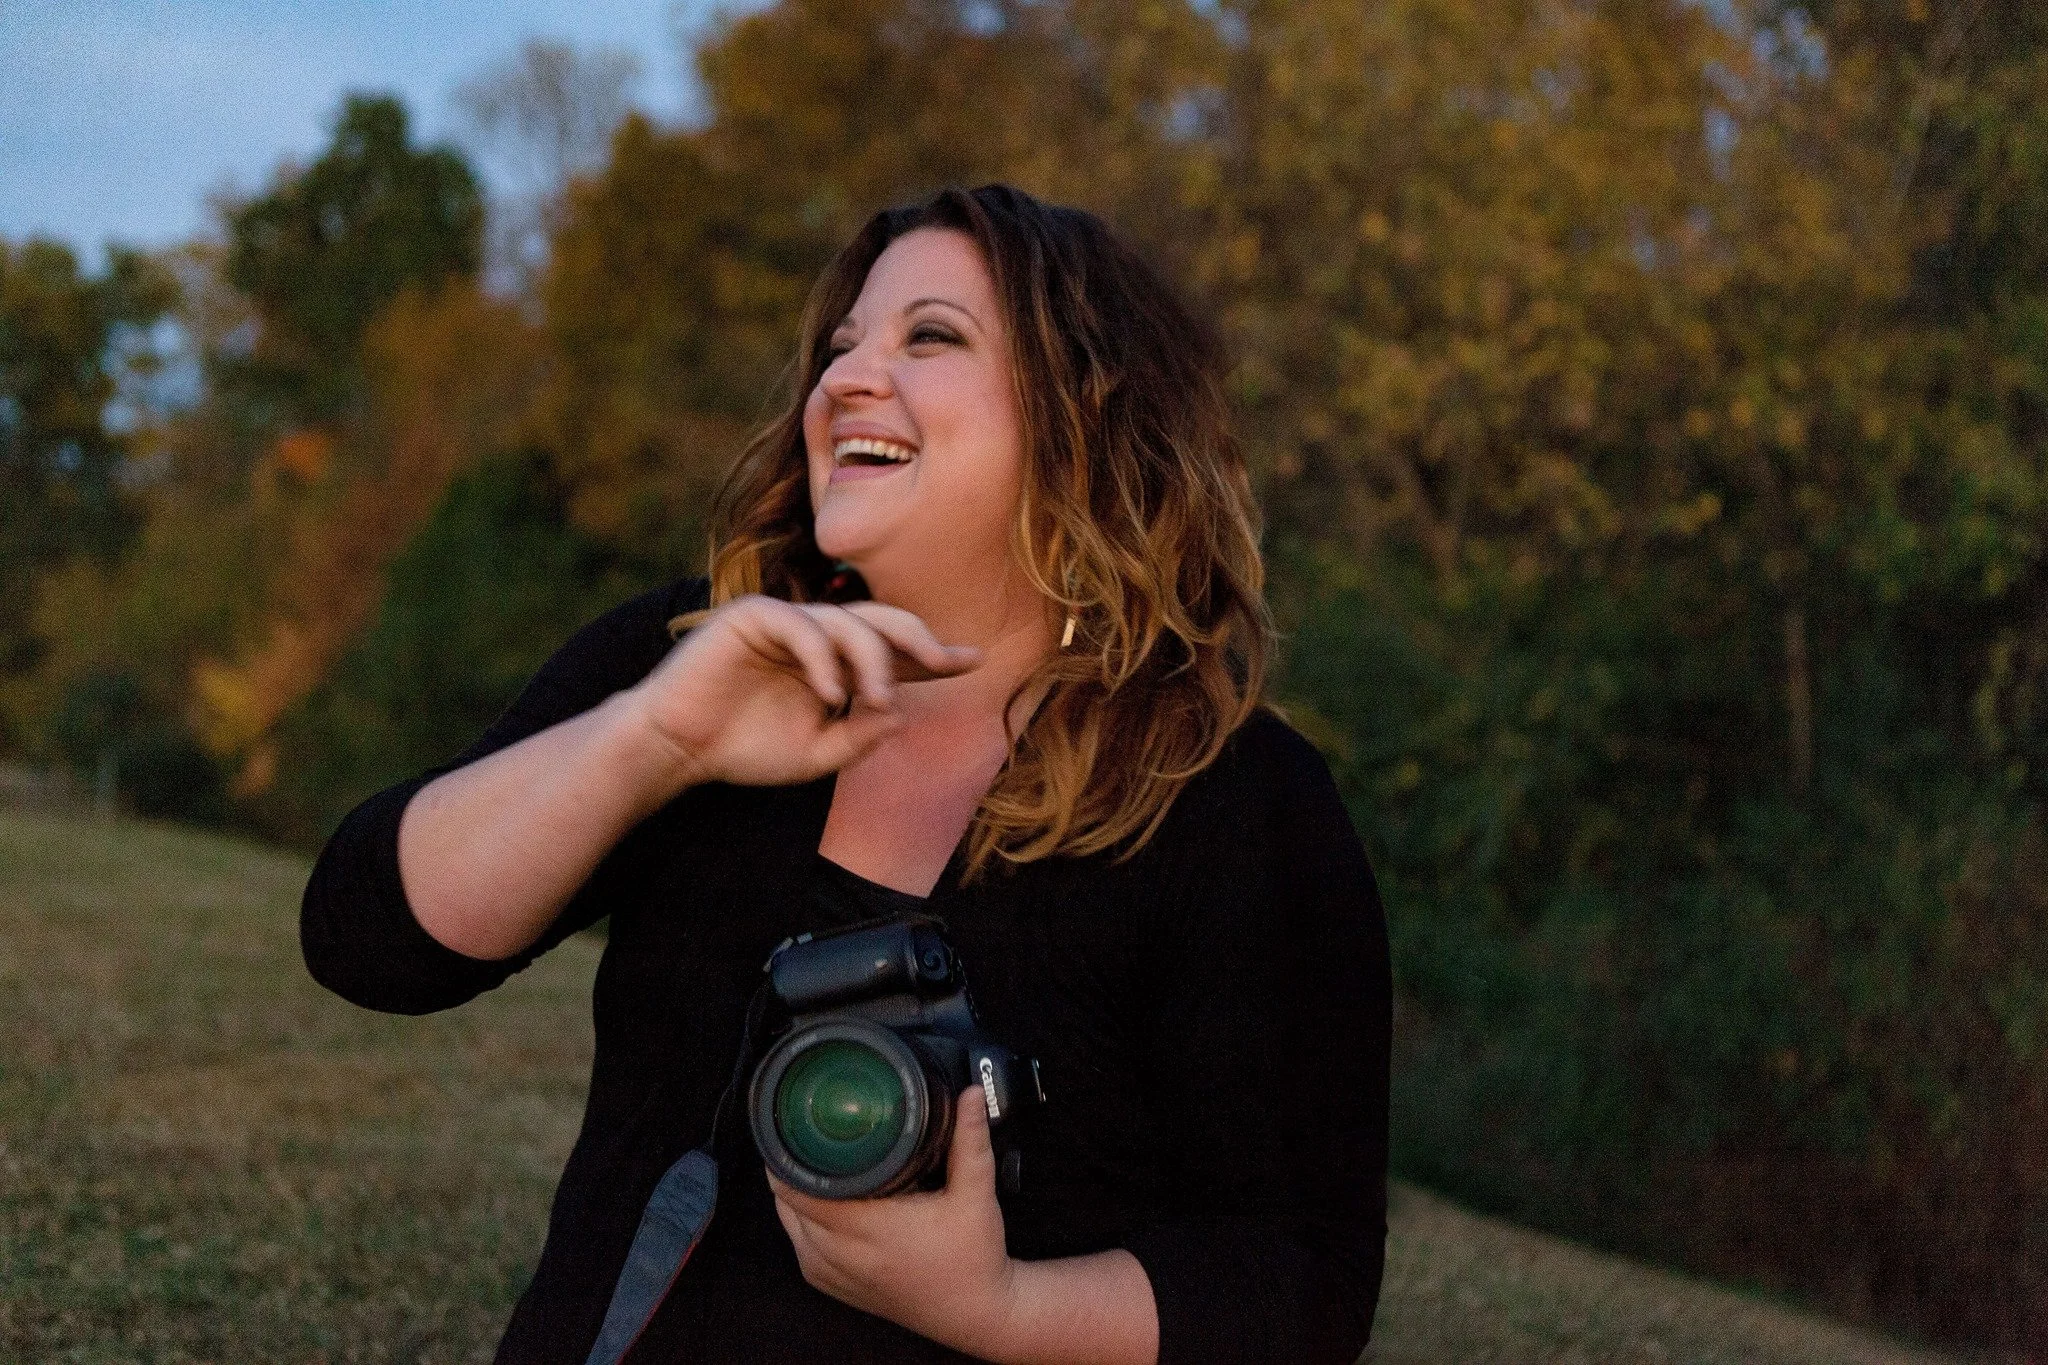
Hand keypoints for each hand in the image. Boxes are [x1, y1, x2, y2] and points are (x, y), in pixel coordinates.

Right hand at [624, 595, 983, 789]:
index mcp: (836, 665)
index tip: (975, 661)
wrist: (678, 750)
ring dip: (871, 660)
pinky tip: (830, 692)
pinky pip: (802, 627)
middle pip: (883, 622)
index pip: (894, 651)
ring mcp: (786, 621)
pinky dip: (822, 657)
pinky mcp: (753, 616)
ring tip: (877, 698)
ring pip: (847, 622)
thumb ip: (858, 738)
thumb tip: (901, 715)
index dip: (935, 654)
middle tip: (946, 661)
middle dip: (919, 639)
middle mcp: (817, 636)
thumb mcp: (815, 755)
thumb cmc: (743, 749)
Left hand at [769, 1089, 1017, 1357]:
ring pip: (788, 1223)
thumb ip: (970, 1142)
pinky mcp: (831, 1285)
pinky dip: (802, 1221)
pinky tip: (824, 1201)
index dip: (789, 1153)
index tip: (797, 1123)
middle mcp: (842, 1254)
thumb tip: (969, 1096)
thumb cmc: (973, 1259)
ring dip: (796, 1193)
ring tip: (817, 1162)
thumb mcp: (976, 1195)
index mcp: (870, 1228)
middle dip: (794, 1164)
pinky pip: (799, 1246)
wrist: (973, 1313)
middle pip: (788, 1201)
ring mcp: (831, 1273)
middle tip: (810, 1132)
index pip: (801, 1189)